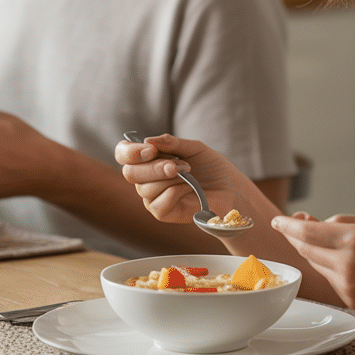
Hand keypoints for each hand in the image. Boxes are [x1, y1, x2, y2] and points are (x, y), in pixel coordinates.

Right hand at [114, 133, 251, 224]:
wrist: (231, 189)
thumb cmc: (212, 167)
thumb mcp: (194, 148)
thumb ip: (172, 143)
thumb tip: (147, 140)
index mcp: (148, 160)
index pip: (123, 154)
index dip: (130, 152)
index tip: (150, 149)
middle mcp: (145, 178)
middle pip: (130, 173)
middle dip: (153, 167)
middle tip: (177, 165)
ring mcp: (152, 197)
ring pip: (144, 188)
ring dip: (169, 178)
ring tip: (189, 173)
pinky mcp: (162, 213)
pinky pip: (158, 203)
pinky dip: (175, 193)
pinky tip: (188, 189)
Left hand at [271, 214, 354, 313]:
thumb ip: (342, 223)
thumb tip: (314, 224)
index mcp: (354, 241)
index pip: (306, 233)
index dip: (287, 226)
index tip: (276, 220)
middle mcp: (347, 266)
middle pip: (306, 250)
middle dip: (298, 237)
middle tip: (296, 223)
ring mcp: (349, 287)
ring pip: (318, 265)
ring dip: (317, 252)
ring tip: (337, 242)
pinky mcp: (352, 301)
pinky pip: (332, 279)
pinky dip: (333, 268)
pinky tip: (352, 262)